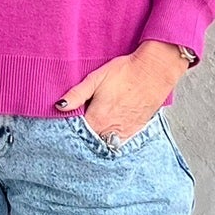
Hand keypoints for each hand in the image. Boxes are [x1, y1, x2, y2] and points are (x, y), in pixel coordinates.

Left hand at [55, 41, 188, 143]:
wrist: (154, 71)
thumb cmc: (125, 72)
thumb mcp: (96, 79)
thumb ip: (77, 95)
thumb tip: (59, 106)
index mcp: (97, 118)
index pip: (78, 133)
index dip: (71, 129)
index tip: (68, 124)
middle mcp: (110, 130)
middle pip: (91, 141)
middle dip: (84, 137)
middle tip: (81, 126)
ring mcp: (124, 132)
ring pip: (105, 143)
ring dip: (98, 139)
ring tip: (96, 128)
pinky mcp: (135, 130)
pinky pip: (120, 143)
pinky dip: (113, 139)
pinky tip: (109, 131)